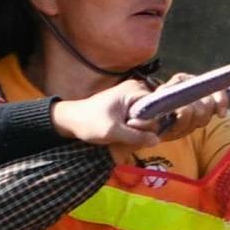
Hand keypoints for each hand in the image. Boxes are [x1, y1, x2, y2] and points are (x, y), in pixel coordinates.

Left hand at [50, 78, 164, 147]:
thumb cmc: (89, 123)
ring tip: (122, 130)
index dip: (148, 121)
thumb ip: (136, 136)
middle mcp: (137, 89)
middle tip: (124, 129)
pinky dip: (134, 126)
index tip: (131, 126)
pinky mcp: (129, 103)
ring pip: (148, 116)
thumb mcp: (113, 132)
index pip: (158, 106)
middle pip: (154, 111)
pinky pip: (141, 116)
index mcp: (134, 90)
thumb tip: (157, 140)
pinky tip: (123, 130)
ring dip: (138, 128)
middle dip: (142, 125)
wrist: (71, 120)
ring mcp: (133, 95)